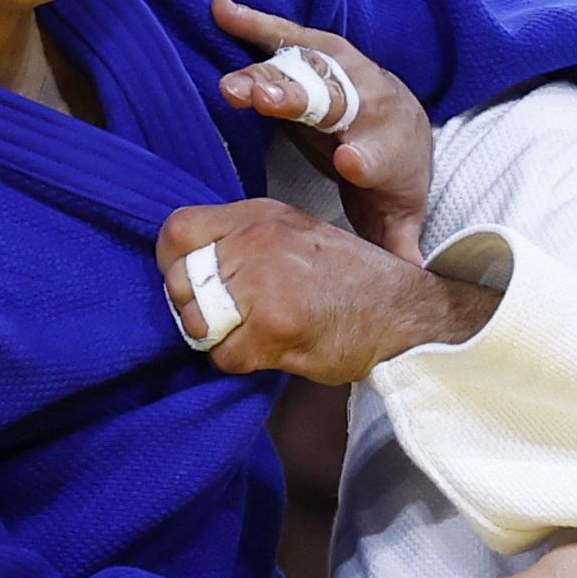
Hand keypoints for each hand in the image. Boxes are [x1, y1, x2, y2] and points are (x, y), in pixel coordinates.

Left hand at [158, 198, 498, 382]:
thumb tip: (189, 266)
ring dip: (219, 339)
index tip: (190, 286)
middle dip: (194, 311)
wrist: (403, 311)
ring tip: (254, 335)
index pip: (177, 230)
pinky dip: (242, 362)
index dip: (173, 265)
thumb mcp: (295, 234)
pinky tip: (272, 351)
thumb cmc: (349, 280)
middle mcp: (258, 240)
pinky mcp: (276, 325)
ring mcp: (266, 282)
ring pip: (197, 322)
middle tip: (226, 321)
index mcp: (259, 215)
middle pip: (180, 282)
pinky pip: (225, 356)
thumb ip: (245, 241)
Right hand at [211, 0, 433, 264]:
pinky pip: (287, 37)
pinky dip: (257, 25)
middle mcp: (370, 105)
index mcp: (390, 150)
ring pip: (305, 69)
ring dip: (267, 74)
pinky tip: (224, 10)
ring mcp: (345, 75)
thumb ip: (398, 244)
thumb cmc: (391, 179)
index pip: (378, 155)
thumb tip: (409, 279)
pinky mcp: (320, 56)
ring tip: (231, 85)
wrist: (405, 132)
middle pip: (333, 101)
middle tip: (263, 102)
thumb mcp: (399, 216)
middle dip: (300, 100)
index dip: (366, 157)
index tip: (351, 161)